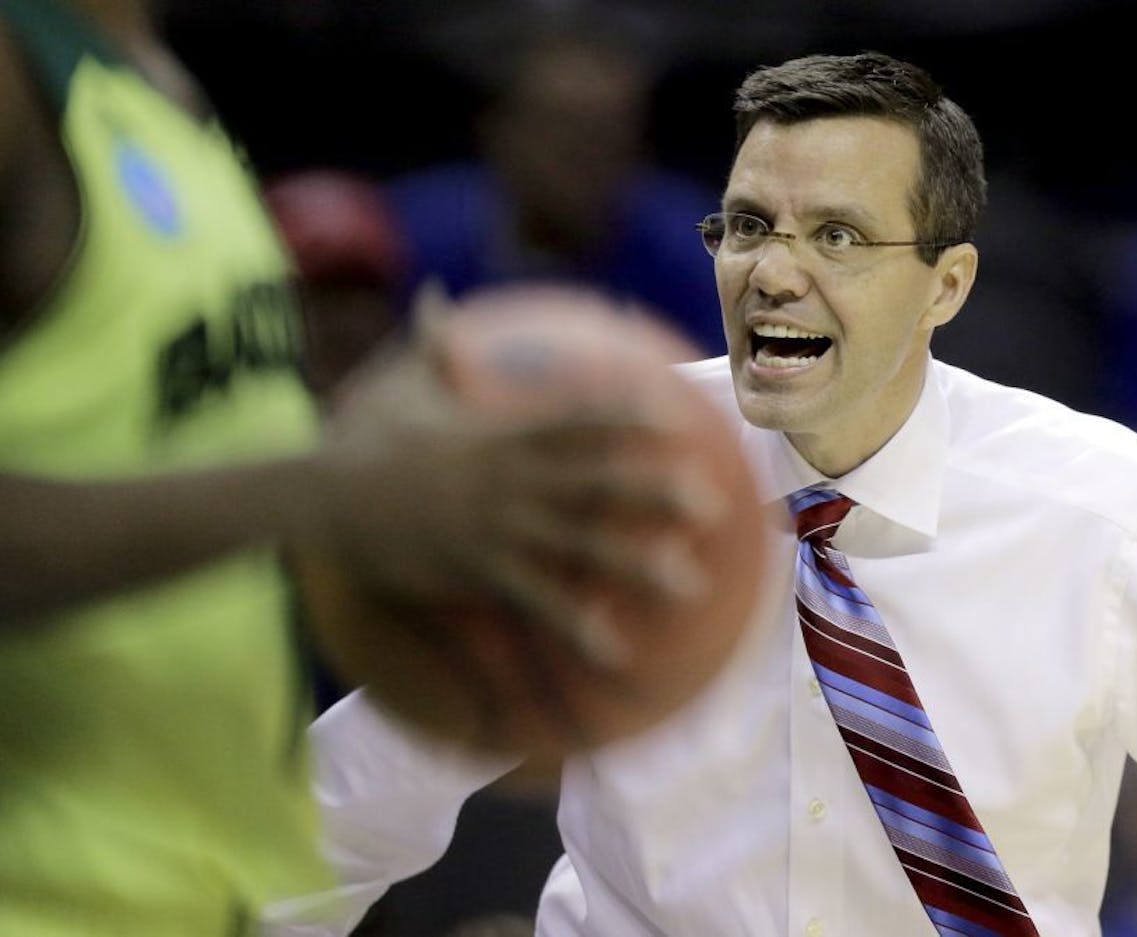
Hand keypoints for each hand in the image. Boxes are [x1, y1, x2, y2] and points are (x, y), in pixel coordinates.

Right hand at [299, 297, 722, 667]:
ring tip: (690, 585)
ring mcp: (498, 525)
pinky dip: (578, 624)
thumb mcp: (401, 383)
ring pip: (582, 544)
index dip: (631, 415)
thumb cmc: (362, 437)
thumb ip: (434, 345)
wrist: (318, 495)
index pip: (579, 416)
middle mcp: (512, 476)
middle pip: (598, 480)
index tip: (678, 417)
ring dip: (639, 564)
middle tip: (712, 503)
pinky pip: (537, 600)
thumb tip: (432, 297)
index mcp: (501, 429)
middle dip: (657, 490)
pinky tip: (616, 649)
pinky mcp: (477, 571)